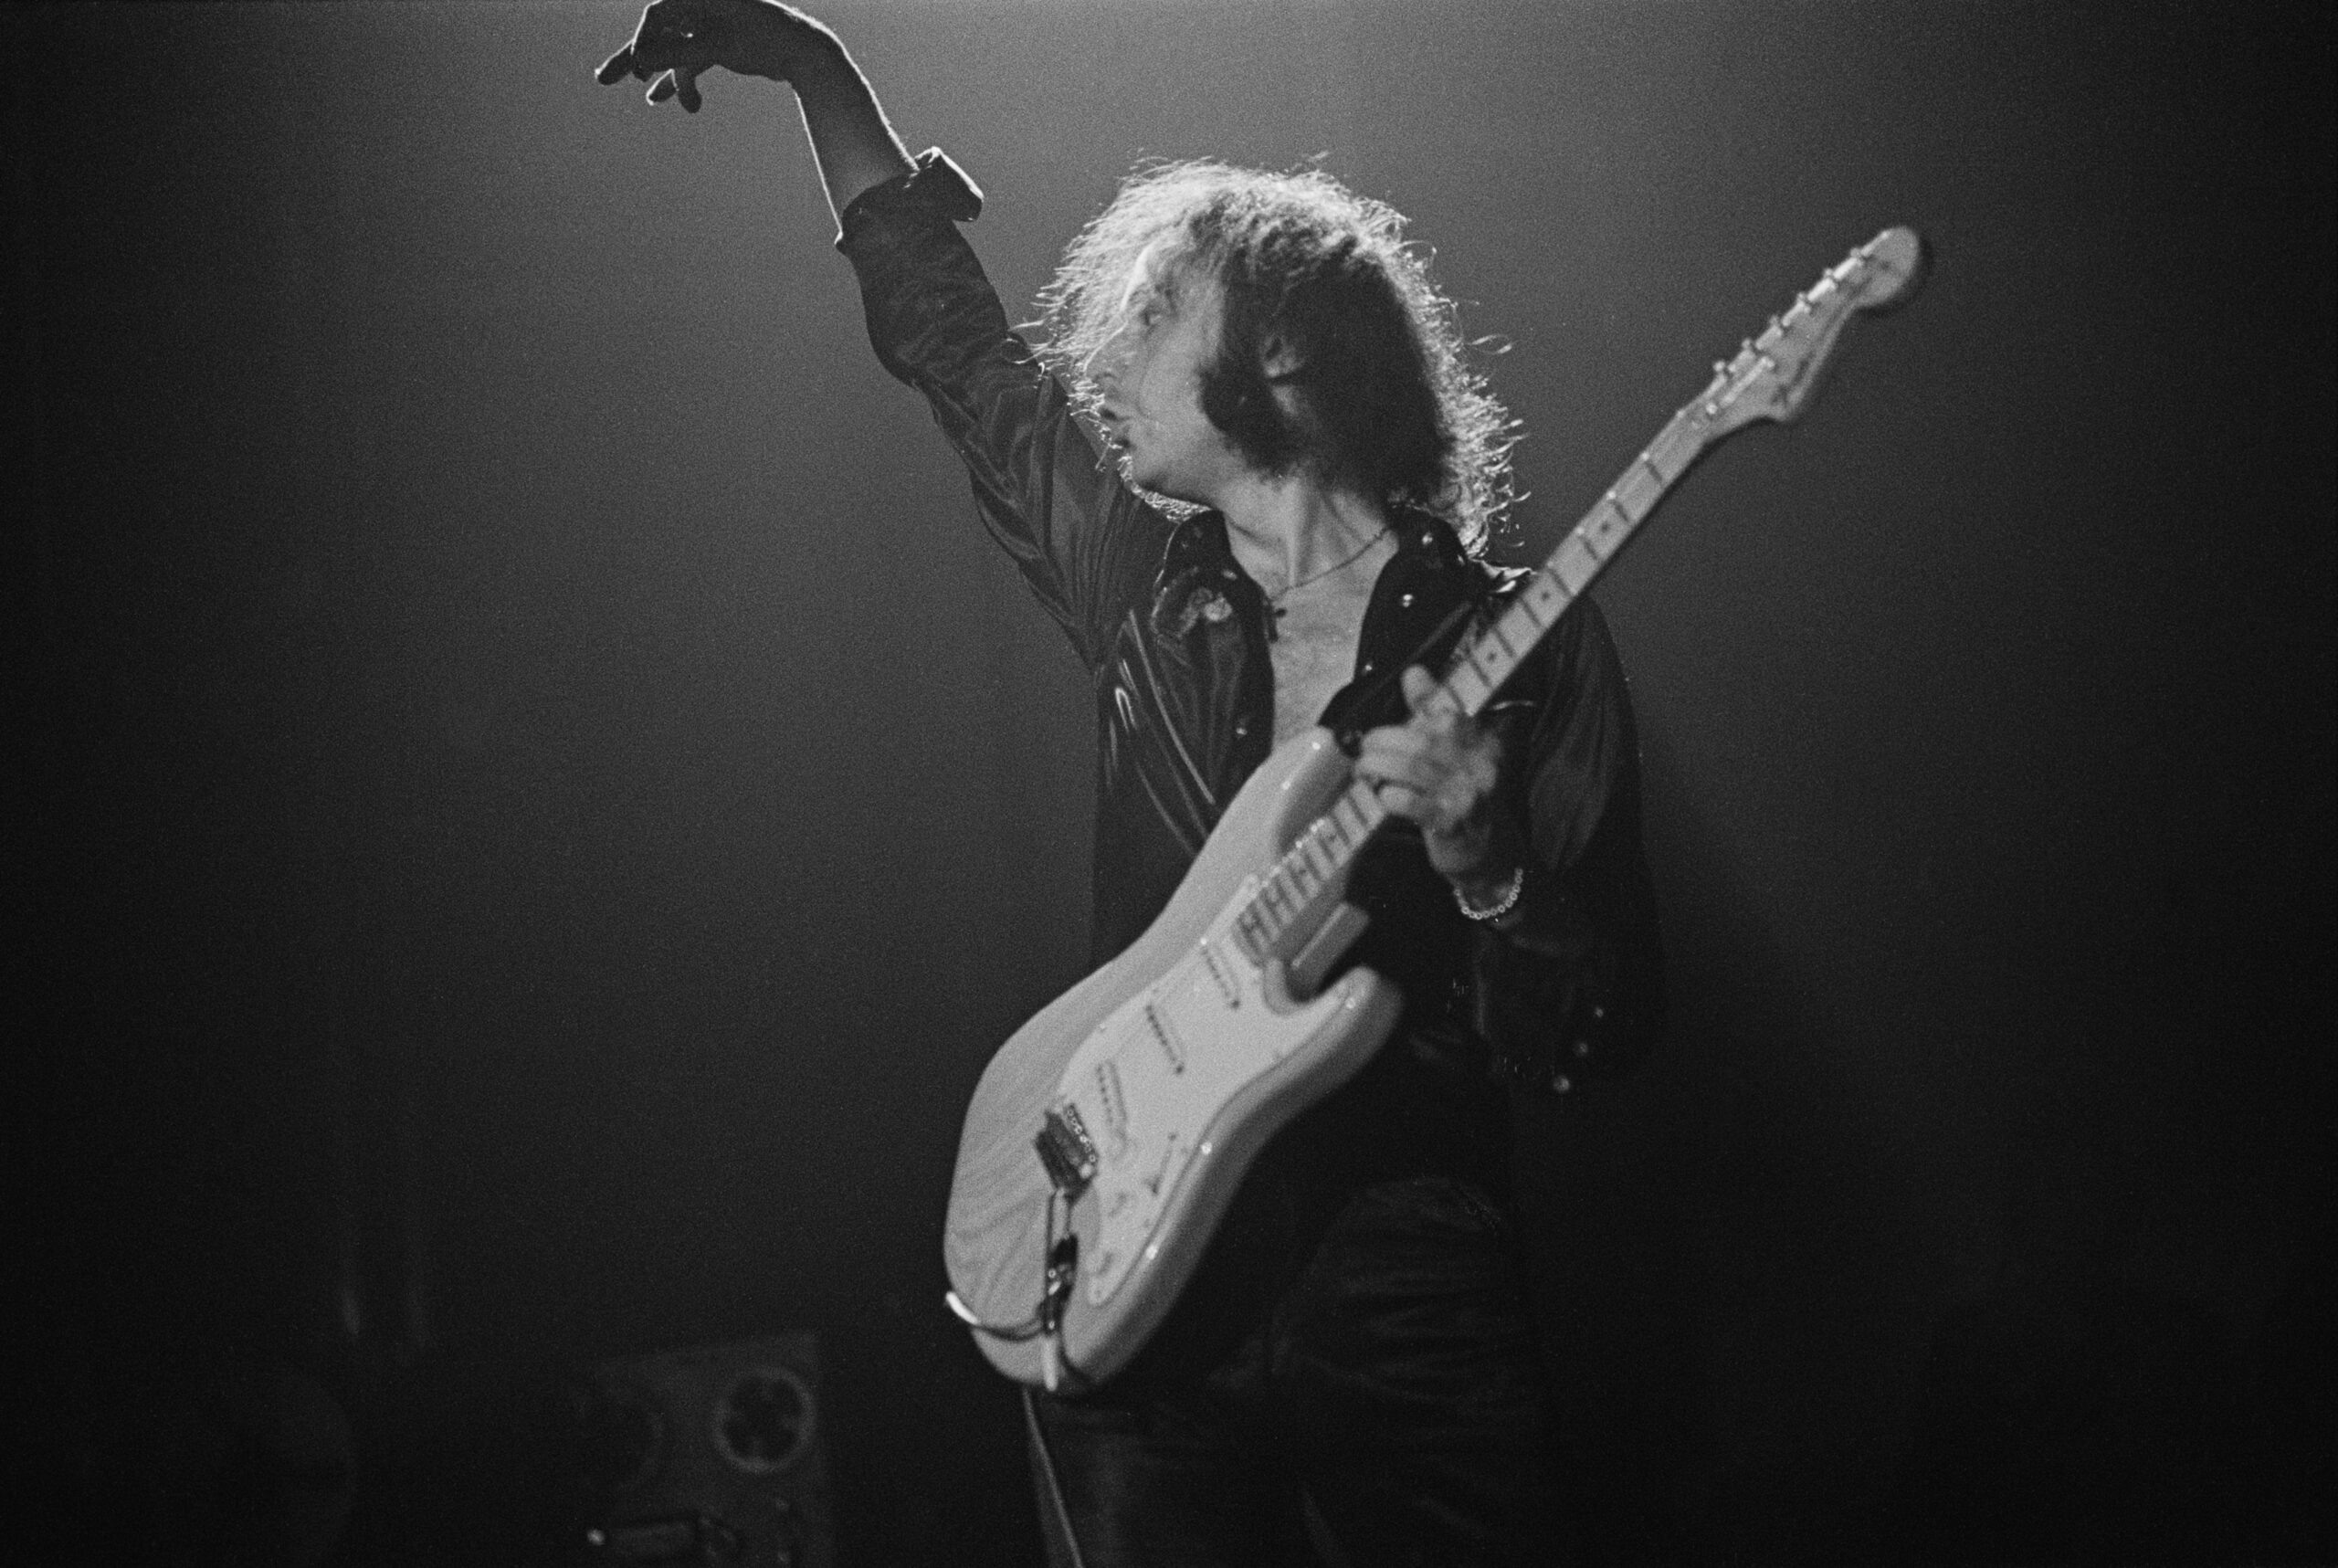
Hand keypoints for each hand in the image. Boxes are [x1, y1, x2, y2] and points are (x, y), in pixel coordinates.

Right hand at [595, 0, 834, 111]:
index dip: (644, 44)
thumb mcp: (716, 46)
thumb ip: (676, 53)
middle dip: (635, 59)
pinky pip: (693, 64)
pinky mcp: (719, 45)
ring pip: (675, 53)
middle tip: (603, 80)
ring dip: (669, 79)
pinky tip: (686, 105)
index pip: (655, 17)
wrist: (803, 51)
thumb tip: (638, 61)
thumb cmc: (763, 39)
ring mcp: (709, 27)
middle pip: (658, 34)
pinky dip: (688, 84)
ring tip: (652, 100)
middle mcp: (700, 9)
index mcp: (697, 0)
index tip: (639, 71)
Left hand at [1354, 667, 1515, 892]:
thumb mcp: (1455, 755)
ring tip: (1364, 770)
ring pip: (1412, 769)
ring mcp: (1468, 795)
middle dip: (1384, 740)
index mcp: (1485, 743)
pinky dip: (1388, 796)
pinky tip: (1382, 796)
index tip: (1408, 680)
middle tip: (1365, 749)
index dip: (1425, 698)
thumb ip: (1433, 714)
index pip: (1452, 713)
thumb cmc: (1462, 797)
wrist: (1487, 854)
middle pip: (1423, 740)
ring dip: (1378, 767)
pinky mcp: (1451, 824)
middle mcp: (1481, 765)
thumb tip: (1414, 672)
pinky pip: (1411, 803)